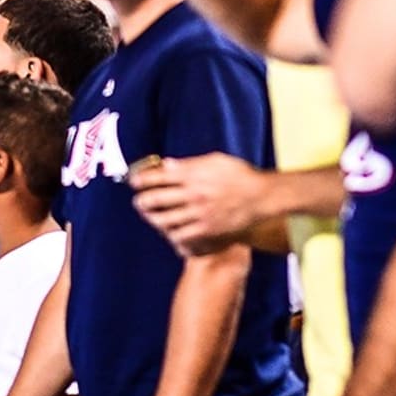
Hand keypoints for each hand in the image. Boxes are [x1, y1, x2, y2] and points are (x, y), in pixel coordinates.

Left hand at [131, 153, 267, 255]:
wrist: (261, 196)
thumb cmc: (240, 175)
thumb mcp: (215, 160)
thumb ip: (189, 163)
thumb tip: (166, 165)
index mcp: (192, 174)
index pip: (157, 177)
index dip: (140, 180)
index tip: (134, 182)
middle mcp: (192, 194)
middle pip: (154, 199)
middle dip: (141, 201)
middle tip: (139, 201)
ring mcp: (198, 214)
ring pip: (163, 219)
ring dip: (152, 218)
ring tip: (150, 216)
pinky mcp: (206, 230)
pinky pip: (180, 235)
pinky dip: (171, 234)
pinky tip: (169, 230)